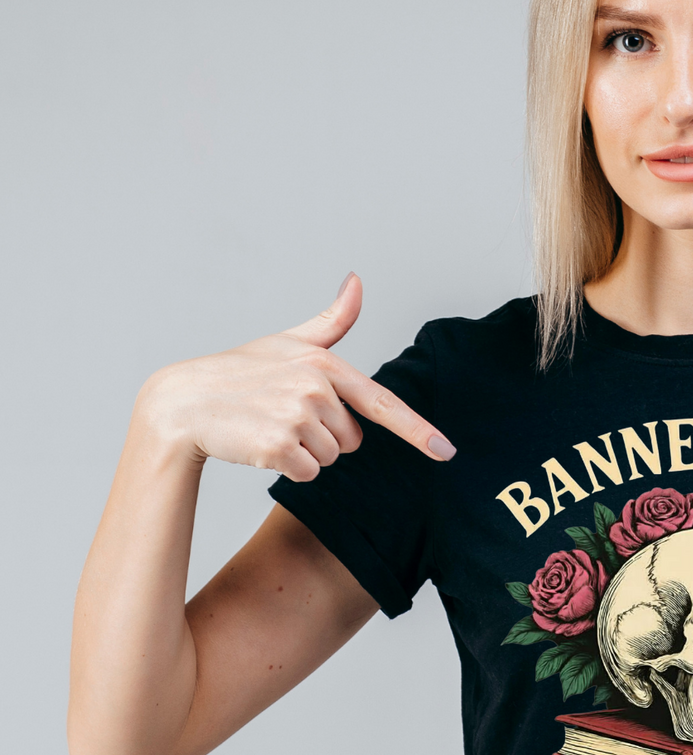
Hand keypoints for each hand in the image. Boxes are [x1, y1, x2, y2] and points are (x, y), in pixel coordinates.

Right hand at [139, 273, 455, 481]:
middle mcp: (316, 388)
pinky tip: (260, 444)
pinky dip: (288, 467)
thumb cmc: (239, 373)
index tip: (447, 452)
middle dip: (324, 436)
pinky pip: (308, 473)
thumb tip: (357, 280)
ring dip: (304, 451)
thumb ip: (332, 320)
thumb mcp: (288, 342)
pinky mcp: (279, 446)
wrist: (183, 403)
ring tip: (268, 427)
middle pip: (352, 441)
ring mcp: (297, 416)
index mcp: (325, 363)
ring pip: (330, 458)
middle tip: (283, 416)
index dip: (418, 431)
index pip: (381, 402)